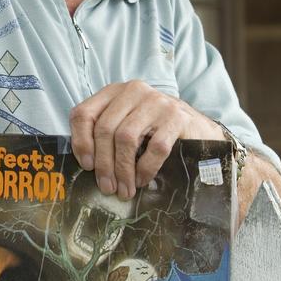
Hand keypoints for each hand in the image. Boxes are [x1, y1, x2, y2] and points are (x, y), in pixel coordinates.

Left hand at [69, 80, 222, 199]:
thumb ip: (106, 134)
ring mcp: (156, 101)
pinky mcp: (176, 116)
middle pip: (105, 129)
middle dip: (103, 164)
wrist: (199, 130)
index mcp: (115, 92)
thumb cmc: (155, 131)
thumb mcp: (127, 124)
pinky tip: (142, 180)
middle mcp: (134, 91)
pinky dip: (145, 169)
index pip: (84, 113)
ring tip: (124, 189)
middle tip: (107, 187)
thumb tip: (86, 164)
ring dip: (123, 170)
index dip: (81, 142)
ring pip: (126, 138)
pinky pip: (154, 148)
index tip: (86, 166)